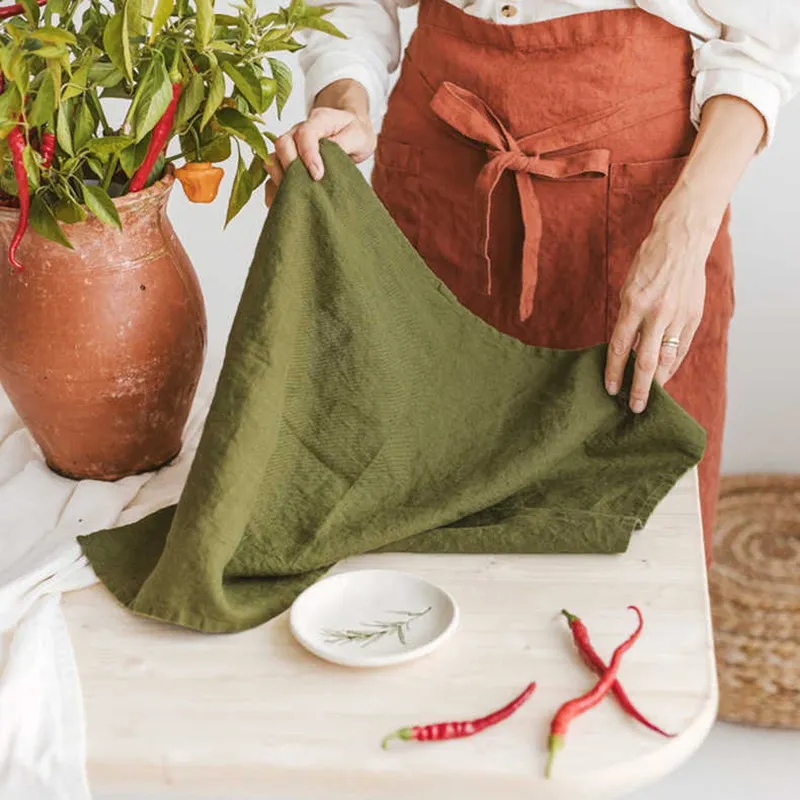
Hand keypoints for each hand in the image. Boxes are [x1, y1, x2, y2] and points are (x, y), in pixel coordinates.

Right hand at [264, 105, 375, 205]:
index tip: (318, 175)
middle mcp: (299, 131)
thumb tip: (327, 159)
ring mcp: (291, 145)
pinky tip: (285, 199)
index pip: (305, 134)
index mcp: (319, 120)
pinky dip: (276, 186)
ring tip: (294, 194)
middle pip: (283, 144)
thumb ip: (344, 144)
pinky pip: (274, 172)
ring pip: (274, 158)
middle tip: (304, 185)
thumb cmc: (355, 133)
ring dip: (280, 177)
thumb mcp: (359, 136)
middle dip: (290, 166)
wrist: (351, 132)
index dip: (308, 155)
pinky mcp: (288, 160)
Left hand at [604, 189, 718, 411]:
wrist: (681, 242)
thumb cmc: (647, 264)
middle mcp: (657, 313)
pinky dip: (672, 366)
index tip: (610, 389)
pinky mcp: (693, 317)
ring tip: (649, 399)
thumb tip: (624, 351)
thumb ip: (627, 320)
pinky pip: (681, 349)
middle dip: (639, 388)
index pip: (620, 347)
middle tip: (633, 408)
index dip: (614, 371)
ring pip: (667, 359)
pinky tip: (664, 378)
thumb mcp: (628, 289)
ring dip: (657, 382)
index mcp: (634, 304)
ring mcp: (678, 316)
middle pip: (646, 361)